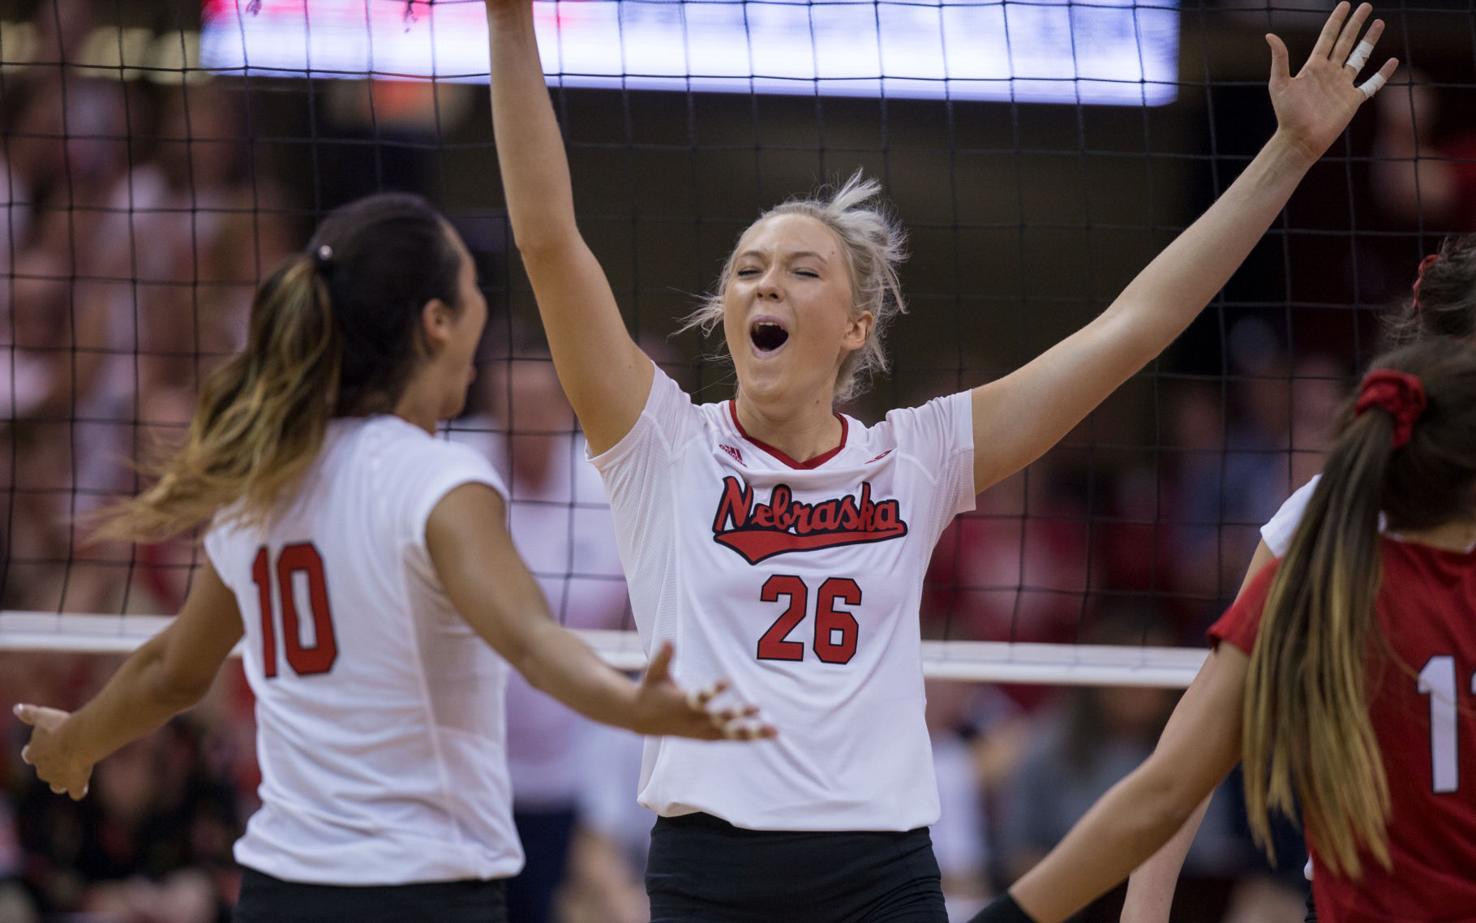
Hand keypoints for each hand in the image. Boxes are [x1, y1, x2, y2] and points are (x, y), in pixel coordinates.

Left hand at [14, 703, 91, 799]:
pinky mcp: (74, 784)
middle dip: (51, 766)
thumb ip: (30, 714)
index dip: (36, 752)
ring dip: (61, 781)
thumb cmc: (60, 726)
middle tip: (63, 756)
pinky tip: (82, 787)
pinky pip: (76, 792)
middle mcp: (43, 770)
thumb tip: (16, 708)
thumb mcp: (43, 715)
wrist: (78, 740)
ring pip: (57, 785)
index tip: (43, 747)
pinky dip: (78, 790)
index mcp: (33, 754)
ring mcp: (59, 779)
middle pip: (43, 771)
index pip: (29, 755)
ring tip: (71, 773)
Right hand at [630, 642, 776, 740]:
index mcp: (682, 703)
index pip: (699, 697)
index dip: (712, 690)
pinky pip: (728, 738)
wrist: (641, 720)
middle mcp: (694, 720)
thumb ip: (663, 657)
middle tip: (757, 707)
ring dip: (752, 733)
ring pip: (729, 734)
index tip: (727, 681)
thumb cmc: (651, 690)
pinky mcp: (705, 737)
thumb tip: (669, 640)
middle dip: (738, 715)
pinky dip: (746, 738)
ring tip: (774, 731)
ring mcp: (700, 732)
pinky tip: (765, 735)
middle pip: (719, 720)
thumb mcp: (654, 672)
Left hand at [1266, 2, 1397, 160]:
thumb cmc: (1287, 114)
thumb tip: (1270, 35)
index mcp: (1314, 66)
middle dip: (1355, 24)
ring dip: (1369, 40)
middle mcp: (1330, 72)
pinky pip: (1371, 84)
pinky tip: (1393, 61)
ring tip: (1379, 22)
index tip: (1345, 4)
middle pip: (1346, 42)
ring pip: (1360, 57)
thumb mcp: (1280, 83)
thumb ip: (1279, 59)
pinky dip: (1383, 73)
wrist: (1300, 139)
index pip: (1328, 37)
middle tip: (1366, 6)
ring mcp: (1342, 85)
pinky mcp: (1352, 100)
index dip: (1336, 21)